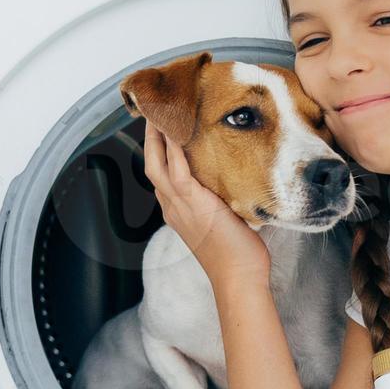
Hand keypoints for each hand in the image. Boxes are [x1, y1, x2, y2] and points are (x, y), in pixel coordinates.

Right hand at [141, 124, 266, 289]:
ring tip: (161, 111)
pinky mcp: (194, 205)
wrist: (238, 277)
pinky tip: (177, 131)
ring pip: (157, 164)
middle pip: (151, 163)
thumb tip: (236, 184)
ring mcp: (180, 206)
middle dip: (150, 136)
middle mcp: (172, 207)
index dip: (158, 150)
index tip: (163, 129)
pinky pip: (177, 172)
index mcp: (177, 211)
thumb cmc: (238, 255)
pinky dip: (174, 150)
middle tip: (156, 111)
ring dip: (157, 136)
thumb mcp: (224, 222)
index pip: (161, 174)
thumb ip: (221, 201)